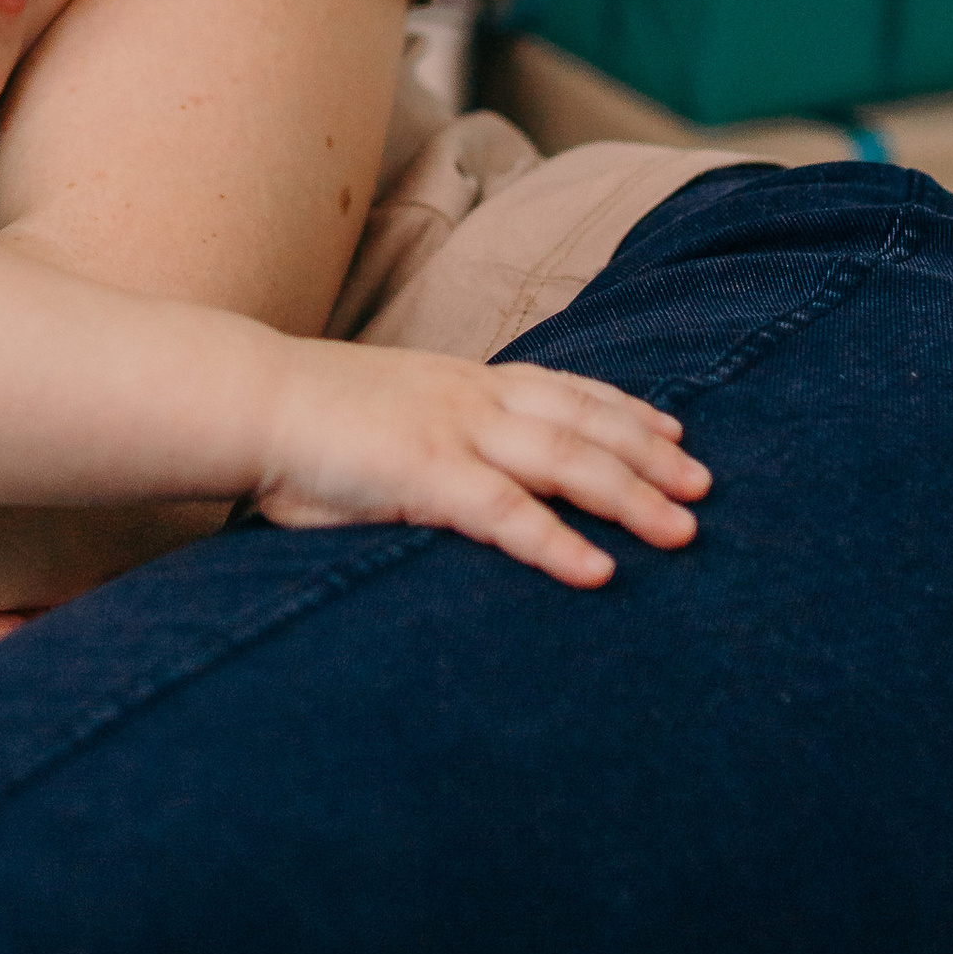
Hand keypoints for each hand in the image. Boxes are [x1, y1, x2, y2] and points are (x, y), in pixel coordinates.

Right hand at [251, 347, 706, 589]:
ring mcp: (452, 434)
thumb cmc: (306, 417)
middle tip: (705, 488)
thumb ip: (433, 436)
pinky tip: (597, 571)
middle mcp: (471, 399)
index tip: (674, 430)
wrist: (247, 398)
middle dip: (650, 457)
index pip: (564, 389)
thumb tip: (461, 469)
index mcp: (462, 382)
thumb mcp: (387, 413)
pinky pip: (506, 513)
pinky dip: (556, 542)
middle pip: (584, 423)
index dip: (624, 410)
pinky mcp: (424, 476)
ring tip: (681, 531)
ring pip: (565, 462)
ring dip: (630, 497)